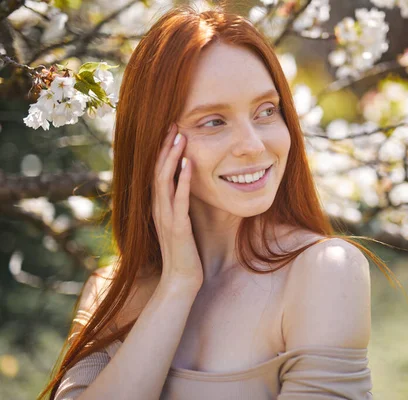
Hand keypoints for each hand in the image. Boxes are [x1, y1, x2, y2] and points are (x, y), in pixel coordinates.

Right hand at [152, 124, 203, 291]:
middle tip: (173, 123)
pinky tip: (188, 163)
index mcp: (158, 206)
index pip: (157, 172)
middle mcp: (158, 208)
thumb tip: (188, 188)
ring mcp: (166, 217)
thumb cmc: (184, 253)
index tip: (171, 130)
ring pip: (164, 180)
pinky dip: (183, 179)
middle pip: (157, 170)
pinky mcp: (178, 226)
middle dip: (165, 146)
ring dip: (172, 156)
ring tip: (180, 135)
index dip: (162, 150)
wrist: (180, 280)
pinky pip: (179, 198)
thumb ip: (180, 206)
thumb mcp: (180, 224)